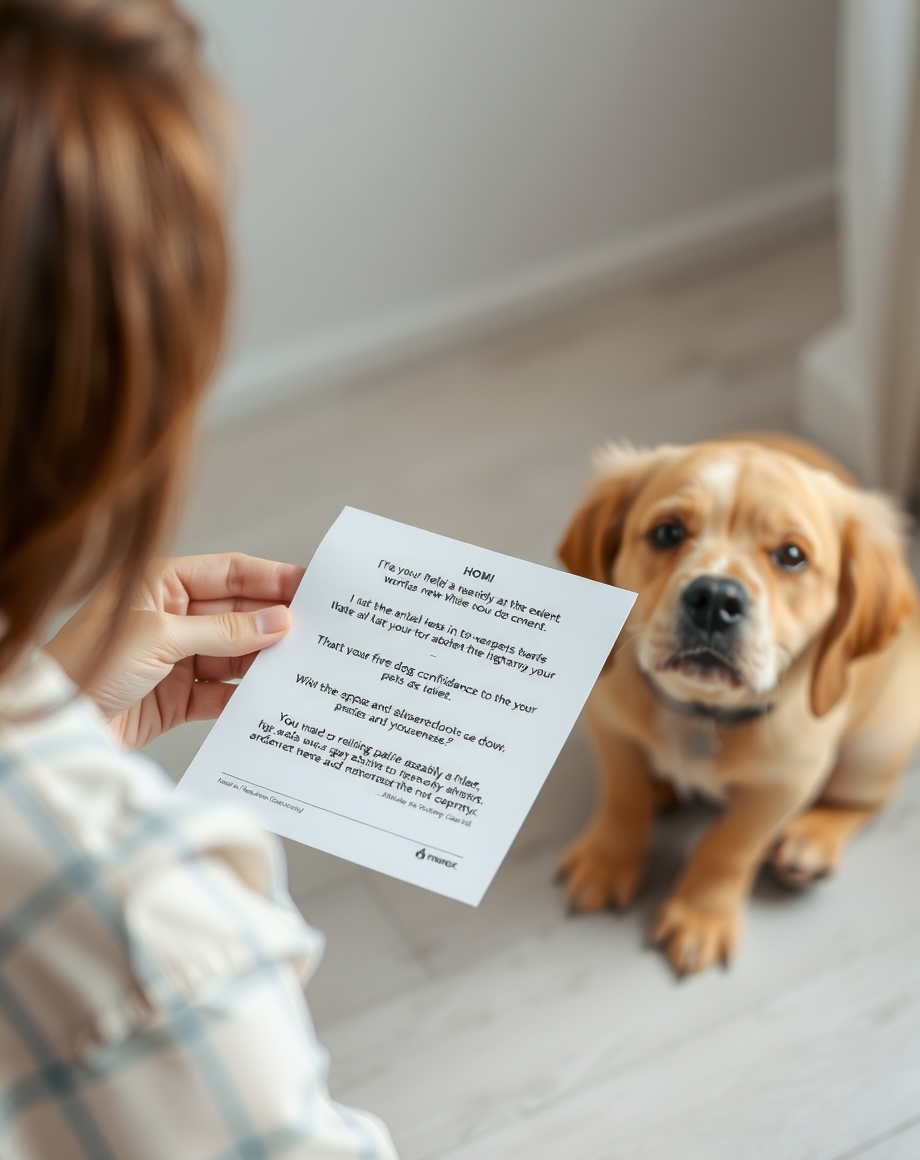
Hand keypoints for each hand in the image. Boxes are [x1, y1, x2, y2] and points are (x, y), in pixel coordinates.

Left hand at [47, 553, 304, 748]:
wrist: (56, 725)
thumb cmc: (88, 664)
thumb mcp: (160, 636)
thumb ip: (224, 631)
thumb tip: (279, 621)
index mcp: (160, 583)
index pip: (228, 574)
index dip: (270, 578)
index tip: (310, 586)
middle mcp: (170, 617)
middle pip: (236, 615)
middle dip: (273, 623)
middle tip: (317, 630)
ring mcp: (174, 658)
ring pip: (233, 655)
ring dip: (263, 661)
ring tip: (302, 665)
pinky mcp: (175, 699)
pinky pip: (221, 693)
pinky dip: (244, 697)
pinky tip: (270, 698)